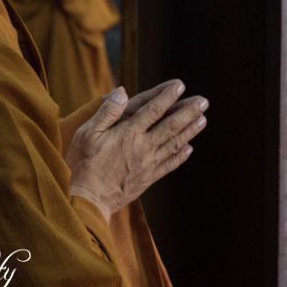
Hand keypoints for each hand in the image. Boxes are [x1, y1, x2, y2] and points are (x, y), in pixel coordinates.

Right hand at [65, 79, 208, 220]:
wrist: (86, 201)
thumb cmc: (83, 164)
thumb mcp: (86, 133)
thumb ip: (107, 112)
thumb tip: (121, 91)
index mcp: (127, 133)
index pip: (153, 110)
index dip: (168, 96)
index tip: (180, 86)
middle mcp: (142, 147)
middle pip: (171, 125)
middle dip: (188, 111)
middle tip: (203, 101)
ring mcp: (147, 164)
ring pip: (174, 144)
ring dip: (190, 131)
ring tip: (203, 120)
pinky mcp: (147, 179)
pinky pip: (169, 165)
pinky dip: (180, 156)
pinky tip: (189, 149)